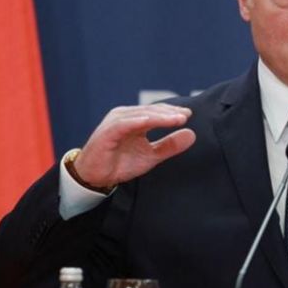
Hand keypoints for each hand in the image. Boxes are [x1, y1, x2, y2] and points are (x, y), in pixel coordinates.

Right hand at [73, 103, 196, 187]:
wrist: (95, 177)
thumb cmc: (120, 163)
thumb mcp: (151, 155)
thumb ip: (169, 145)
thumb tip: (192, 134)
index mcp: (136, 120)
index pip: (157, 112)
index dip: (172, 112)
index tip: (188, 114)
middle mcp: (126, 117)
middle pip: (151, 111)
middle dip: (169, 112)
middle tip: (186, 115)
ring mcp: (116, 122)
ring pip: (141, 115)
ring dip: (159, 116)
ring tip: (176, 118)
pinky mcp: (107, 132)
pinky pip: (124, 124)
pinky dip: (137, 121)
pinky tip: (150, 121)